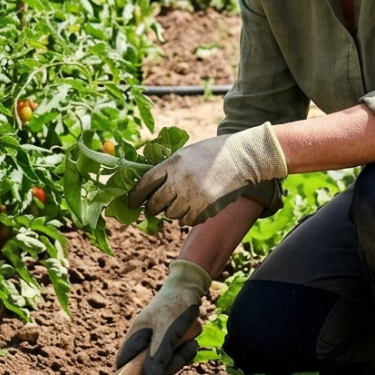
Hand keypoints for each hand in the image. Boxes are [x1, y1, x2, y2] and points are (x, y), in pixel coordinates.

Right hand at [117, 259, 211, 374]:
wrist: (188, 288)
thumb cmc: (174, 306)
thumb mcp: (167, 330)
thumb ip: (158, 354)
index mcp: (134, 339)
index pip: (123, 366)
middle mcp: (142, 343)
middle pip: (148, 371)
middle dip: (167, 367)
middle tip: (180, 354)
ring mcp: (155, 343)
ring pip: (165, 365)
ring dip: (179, 357)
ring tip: (188, 341)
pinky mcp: (168, 342)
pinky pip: (175, 357)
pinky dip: (185, 351)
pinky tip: (191, 339)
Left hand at [127, 125, 285, 224]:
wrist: (242, 157)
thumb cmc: (212, 153)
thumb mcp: (186, 154)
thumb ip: (168, 169)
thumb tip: (149, 188)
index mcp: (172, 163)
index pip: (145, 184)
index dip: (136, 196)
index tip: (132, 203)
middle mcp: (180, 181)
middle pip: (155, 204)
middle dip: (153, 208)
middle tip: (156, 208)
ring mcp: (193, 196)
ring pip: (171, 215)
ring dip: (174, 212)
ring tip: (184, 201)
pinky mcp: (206, 209)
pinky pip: (188, 221)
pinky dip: (189, 217)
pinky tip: (197, 205)